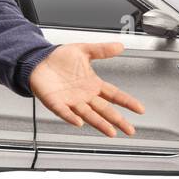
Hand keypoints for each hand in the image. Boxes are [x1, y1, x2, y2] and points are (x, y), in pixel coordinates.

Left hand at [28, 42, 144, 136]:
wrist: (38, 60)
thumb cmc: (58, 58)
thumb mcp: (84, 51)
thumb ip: (102, 50)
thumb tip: (120, 46)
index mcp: (92, 84)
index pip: (114, 94)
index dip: (127, 102)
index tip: (139, 109)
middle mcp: (84, 96)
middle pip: (105, 110)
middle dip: (118, 120)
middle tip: (130, 130)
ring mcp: (71, 101)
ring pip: (89, 115)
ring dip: (99, 124)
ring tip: (111, 132)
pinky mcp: (55, 102)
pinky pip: (64, 112)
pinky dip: (71, 117)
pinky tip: (79, 122)